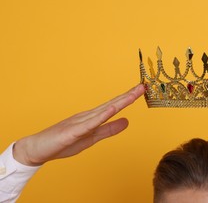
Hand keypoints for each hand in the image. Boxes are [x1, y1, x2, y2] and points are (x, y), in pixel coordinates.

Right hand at [13, 84, 144, 165]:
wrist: (37, 149)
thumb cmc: (63, 143)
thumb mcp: (92, 138)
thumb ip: (109, 129)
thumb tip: (127, 122)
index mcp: (93, 117)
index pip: (114, 106)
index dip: (129, 98)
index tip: (141, 90)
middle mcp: (88, 115)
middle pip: (112, 104)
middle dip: (128, 95)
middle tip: (143, 86)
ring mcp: (80, 122)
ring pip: (103, 110)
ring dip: (119, 102)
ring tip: (132, 95)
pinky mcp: (72, 132)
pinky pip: (89, 124)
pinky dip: (101, 116)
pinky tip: (111, 110)